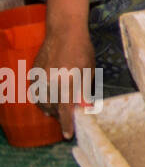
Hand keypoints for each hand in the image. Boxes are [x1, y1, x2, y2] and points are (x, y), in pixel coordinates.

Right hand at [32, 24, 94, 139]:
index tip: (67, 135)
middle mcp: (52, 81)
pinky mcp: (33, 73)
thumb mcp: (89, 71)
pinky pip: (35, 93)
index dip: (66, 124)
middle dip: (60, 116)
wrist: (64, 32)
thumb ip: (84, 91)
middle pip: (53, 108)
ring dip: (50, 110)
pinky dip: (41, 100)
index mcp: (69, 81)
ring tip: (57, 111)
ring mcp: (40, 77)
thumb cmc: (82, 50)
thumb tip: (83, 108)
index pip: (66, 109)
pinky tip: (48, 101)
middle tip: (67, 119)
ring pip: (42, 103)